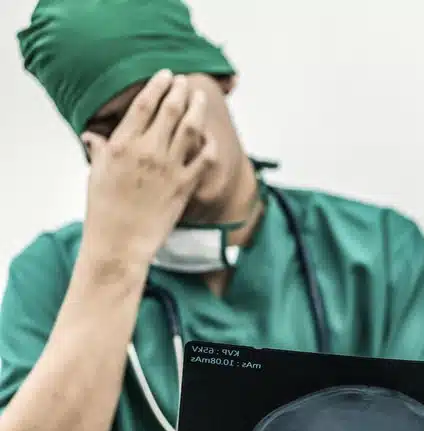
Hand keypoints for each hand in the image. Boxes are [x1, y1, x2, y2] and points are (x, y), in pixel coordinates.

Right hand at [80, 69, 216, 265]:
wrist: (120, 242)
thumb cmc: (104, 211)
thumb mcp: (96, 175)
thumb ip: (99, 151)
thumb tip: (92, 136)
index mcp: (122, 145)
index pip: (143, 105)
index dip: (156, 86)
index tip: (164, 76)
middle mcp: (147, 152)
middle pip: (170, 111)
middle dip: (179, 91)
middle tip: (184, 81)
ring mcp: (169, 168)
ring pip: (190, 128)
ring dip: (197, 109)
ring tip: (200, 98)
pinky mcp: (185, 185)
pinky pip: (205, 158)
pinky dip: (210, 144)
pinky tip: (211, 137)